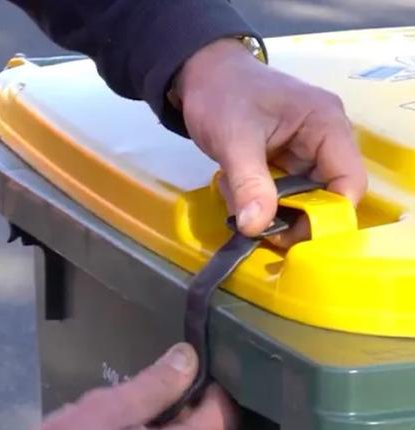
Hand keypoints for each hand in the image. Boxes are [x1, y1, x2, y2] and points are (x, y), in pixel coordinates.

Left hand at [173, 38, 366, 241]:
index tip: (289, 234)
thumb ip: (248, 184)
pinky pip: (279, 192)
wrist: (201, 74)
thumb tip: (256, 227)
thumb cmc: (223, 95)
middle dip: (291, 217)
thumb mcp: (234, 140)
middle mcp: (324, 140)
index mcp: (326, 126)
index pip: (348, 183)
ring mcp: (304, 151)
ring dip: (268, 209)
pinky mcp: (283, 160)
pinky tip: (231, 188)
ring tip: (234, 197)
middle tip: (254, 228)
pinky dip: (256, 199)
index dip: (326, 215)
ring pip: (299, 199)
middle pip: (326, 196)